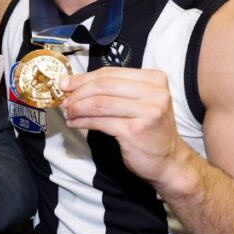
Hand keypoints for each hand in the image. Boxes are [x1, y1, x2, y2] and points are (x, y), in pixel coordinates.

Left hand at [61, 68, 188, 186]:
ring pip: (100, 103)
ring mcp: (147, 111)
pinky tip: (75, 123)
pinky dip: (83, 121)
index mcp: (154, 79)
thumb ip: (112, 90)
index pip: (111, 73)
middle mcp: (155, 92)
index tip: (66, 84)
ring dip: (78, 108)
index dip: (84, 78)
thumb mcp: (137, 103)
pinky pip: (100, 122)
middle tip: (65, 101)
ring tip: (68, 113)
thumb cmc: (148, 130)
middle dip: (78, 93)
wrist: (168, 161)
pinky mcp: (135, 130)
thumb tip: (74, 84)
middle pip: (104, 86)